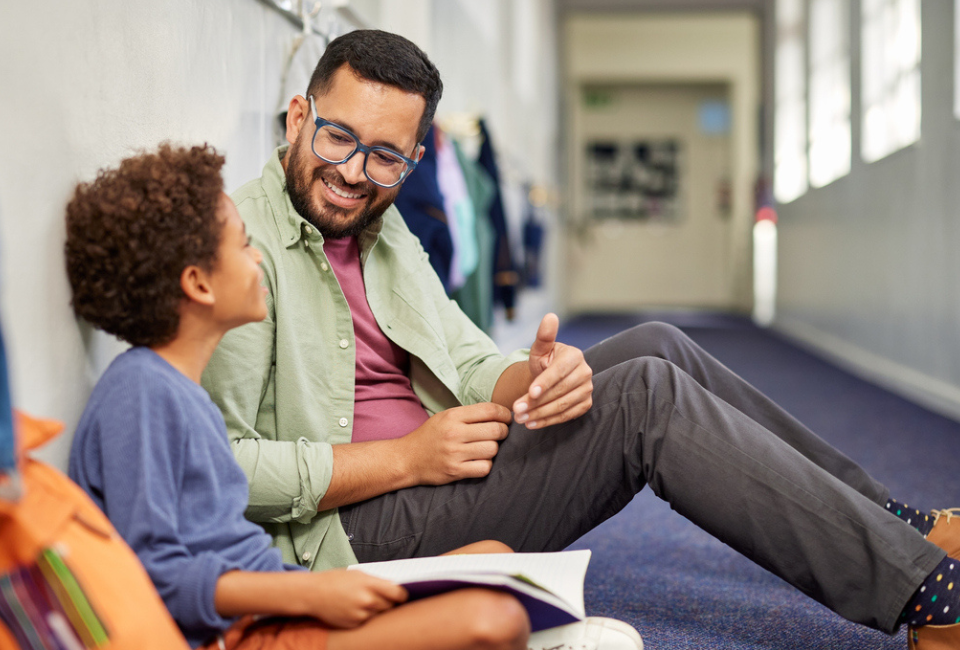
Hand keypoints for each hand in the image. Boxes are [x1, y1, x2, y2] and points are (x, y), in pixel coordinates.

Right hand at [304, 569, 407, 627]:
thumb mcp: (358, 574)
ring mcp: (360, 614)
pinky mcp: (353, 624)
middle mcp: (366, 600)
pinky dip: (364, 617)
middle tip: (380, 599)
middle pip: (389, 606)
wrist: (313, 593)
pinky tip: (353, 609)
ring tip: (362, 602)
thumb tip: (394, 588)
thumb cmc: (335, 580)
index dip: (402, 596)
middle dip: (388, 603)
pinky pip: (366, 622)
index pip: (397, 593)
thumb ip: (376, 582)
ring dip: (375, 611)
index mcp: (369, 584)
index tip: (402, 596)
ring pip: (378, 615)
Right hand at [402, 403, 511, 484]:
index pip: (489, 410)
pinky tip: (480, 461)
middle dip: (503, 432)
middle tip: (500, 434)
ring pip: (492, 449)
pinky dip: (486, 465)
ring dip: (494, 449)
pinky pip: (484, 468)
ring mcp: (455, 453)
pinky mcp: (455, 471)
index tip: (507, 418)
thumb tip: (499, 414)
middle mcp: (454, 433)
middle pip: (495, 430)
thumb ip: (469, 415)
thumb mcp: (445, 417)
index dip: (504, 413)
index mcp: (453, 416)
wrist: (407, 458)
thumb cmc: (430, 436)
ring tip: (486, 448)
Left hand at [513, 313, 592, 428]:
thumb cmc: (543, 361)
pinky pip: (567, 416)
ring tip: (520, 419)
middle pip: (560, 391)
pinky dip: (548, 421)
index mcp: (574, 356)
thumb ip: (544, 336)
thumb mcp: (539, 349)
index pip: (559, 372)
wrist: (549, 377)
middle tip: (516, 410)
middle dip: (536, 402)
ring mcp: (587, 390)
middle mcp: (585, 372)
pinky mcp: (585, 404)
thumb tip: (550, 316)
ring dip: (540, 414)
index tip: (529, 393)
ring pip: (562, 406)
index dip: (544, 383)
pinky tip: (532, 424)